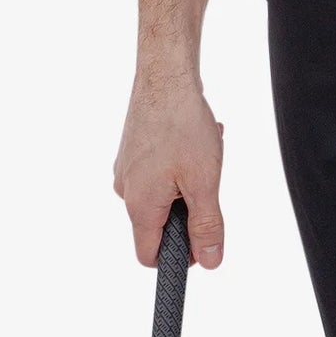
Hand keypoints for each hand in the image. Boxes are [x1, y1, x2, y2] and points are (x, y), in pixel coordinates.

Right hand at [113, 71, 227, 267]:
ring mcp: (127, 167)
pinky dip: (180, 159)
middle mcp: (125, 190)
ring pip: (163, 190)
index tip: (203, 236)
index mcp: (140, 206)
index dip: (179, 256)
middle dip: (190, 205)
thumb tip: (210, 263)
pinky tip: (196, 135)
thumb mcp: (204, 181)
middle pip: (160, 221)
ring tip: (206, 148)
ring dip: (188, 177)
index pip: (149, 256)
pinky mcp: (133, 147)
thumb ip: (206, 226)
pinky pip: (158, 167)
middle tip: (209, 177)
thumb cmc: (183, 124)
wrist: (165, 73)